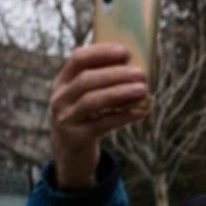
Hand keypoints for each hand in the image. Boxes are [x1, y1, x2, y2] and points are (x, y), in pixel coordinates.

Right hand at [49, 44, 149, 188]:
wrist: (72, 153)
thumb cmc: (89, 117)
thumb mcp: (89, 97)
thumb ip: (106, 82)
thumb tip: (140, 69)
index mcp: (63, 81)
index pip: (78, 59)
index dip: (102, 53)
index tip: (126, 52)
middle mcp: (60, 97)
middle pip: (87, 80)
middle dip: (116, 75)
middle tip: (142, 74)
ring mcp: (66, 118)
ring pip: (93, 101)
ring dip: (121, 93)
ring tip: (144, 90)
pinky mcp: (76, 137)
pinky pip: (102, 124)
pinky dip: (124, 116)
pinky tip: (142, 111)